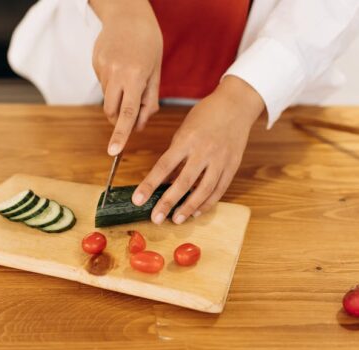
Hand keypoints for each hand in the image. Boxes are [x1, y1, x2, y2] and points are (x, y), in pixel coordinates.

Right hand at [90, 0, 162, 154]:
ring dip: (117, 99)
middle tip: (130, 111)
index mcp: (135, 76)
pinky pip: (103, 84)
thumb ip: (149, 101)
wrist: (127, 13)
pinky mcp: (95, 64)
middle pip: (111, 111)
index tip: (114, 151)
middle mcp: (116, 73)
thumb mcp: (156, 71)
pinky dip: (112, 84)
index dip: (121, 134)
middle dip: (118, 120)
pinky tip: (120, 66)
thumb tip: (140, 126)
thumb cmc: (148, 42)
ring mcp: (102, 68)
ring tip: (129, 77)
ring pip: (107, 99)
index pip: (127, 113)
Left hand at [132, 76, 264, 223]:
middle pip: (183, 182)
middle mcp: (203, 151)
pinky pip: (219, 189)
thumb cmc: (205, 115)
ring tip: (176, 220)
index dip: (149, 184)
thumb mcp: (184, 130)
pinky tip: (196, 212)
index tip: (138, 199)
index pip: (163, 166)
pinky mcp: (232, 166)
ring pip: (203, 190)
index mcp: (186, 140)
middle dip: (167, 203)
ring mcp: (220, 160)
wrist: (236, 104)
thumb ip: (175, 155)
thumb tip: (165, 181)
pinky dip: (208, 203)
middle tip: (155, 218)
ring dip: (188, 208)